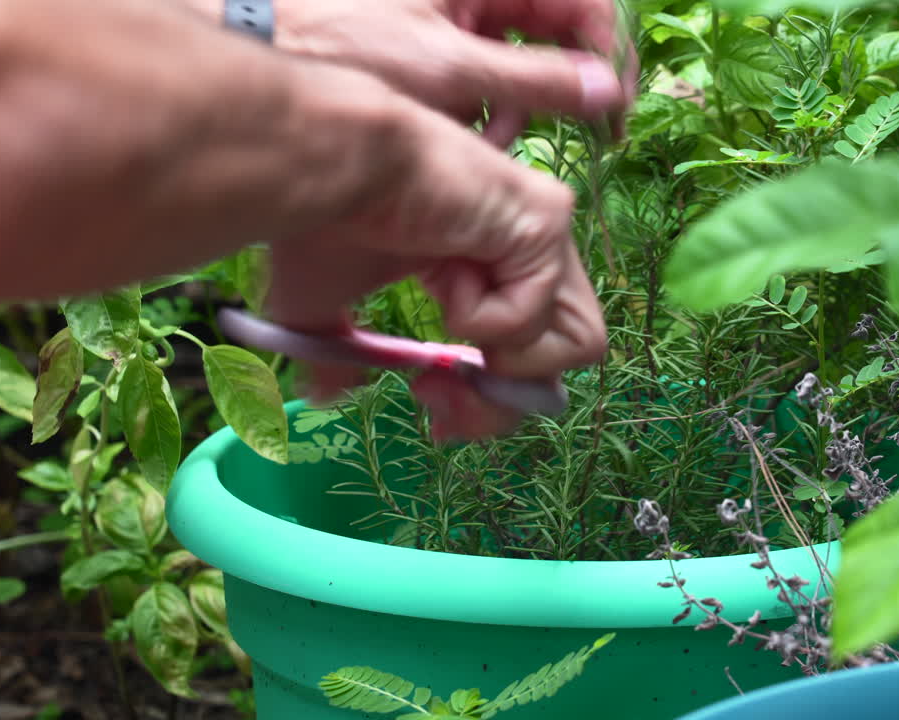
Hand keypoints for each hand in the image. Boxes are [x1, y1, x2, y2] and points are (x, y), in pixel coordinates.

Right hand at [266, 66, 608, 440]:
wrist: (329, 163)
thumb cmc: (325, 216)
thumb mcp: (324, 307)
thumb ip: (339, 355)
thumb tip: (326, 394)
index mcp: (494, 266)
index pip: (530, 355)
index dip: (490, 403)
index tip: (438, 420)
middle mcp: (531, 250)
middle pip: (563, 361)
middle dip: (497, 406)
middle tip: (437, 403)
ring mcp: (546, 233)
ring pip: (575, 344)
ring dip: (498, 362)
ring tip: (445, 334)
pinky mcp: (548, 221)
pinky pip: (533, 315)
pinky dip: (477, 314)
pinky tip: (443, 266)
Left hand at [271, 0, 636, 144]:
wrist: (252, 34)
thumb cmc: (341, 38)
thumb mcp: (447, 69)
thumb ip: (533, 80)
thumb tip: (605, 93)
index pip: (583, 1)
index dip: (608, 52)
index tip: (613, 108)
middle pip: (553, 33)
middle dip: (554, 87)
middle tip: (554, 132)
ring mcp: (453, 17)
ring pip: (517, 62)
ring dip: (513, 105)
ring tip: (483, 136)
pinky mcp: (431, 48)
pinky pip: (480, 79)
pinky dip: (480, 110)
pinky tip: (459, 135)